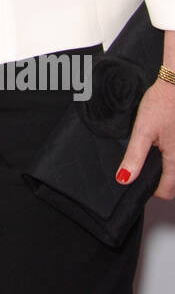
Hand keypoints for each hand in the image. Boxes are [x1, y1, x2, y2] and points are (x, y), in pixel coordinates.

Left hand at [117, 81, 174, 198]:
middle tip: (144, 165)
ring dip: (166, 167)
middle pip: (174, 182)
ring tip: (153, 153)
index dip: (152, 190)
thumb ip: (134, 156)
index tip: (139, 179)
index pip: (167, 191)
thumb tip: (125, 178)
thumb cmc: (162, 102)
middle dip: (159, 179)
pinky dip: (170, 156)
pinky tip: (161, 143)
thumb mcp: (143, 130)